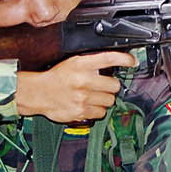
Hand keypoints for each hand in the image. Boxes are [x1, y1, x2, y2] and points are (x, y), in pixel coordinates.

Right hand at [15, 51, 133, 122]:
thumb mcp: (73, 63)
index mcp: (81, 64)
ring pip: (110, 100)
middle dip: (110, 86)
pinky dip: (97, 110)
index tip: (132, 62)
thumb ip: (93, 63)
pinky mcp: (81, 112)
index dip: (124, 59)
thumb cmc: (57, 78)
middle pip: (115, 85)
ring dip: (104, 99)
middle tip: (101, 86)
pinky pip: (101, 112)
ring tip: (92, 96)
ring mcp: (82, 97)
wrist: (38, 93)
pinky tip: (88, 104)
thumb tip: (117, 62)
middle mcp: (83, 80)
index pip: (109, 58)